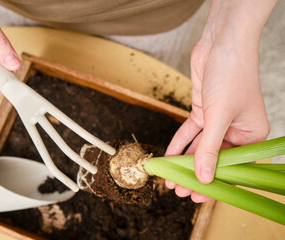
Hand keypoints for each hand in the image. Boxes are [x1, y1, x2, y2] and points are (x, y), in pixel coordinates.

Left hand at [164, 0, 275, 202]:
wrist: (220, 43)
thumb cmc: (233, 74)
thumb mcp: (219, 117)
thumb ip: (209, 149)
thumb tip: (204, 178)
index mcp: (252, 135)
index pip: (233, 167)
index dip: (215, 184)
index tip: (198, 197)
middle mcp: (236, 130)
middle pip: (213, 159)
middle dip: (194, 175)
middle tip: (179, 190)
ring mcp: (218, 121)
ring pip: (199, 147)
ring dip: (183, 162)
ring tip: (171, 179)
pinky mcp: (203, 111)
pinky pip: (189, 132)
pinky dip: (179, 143)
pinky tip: (168, 157)